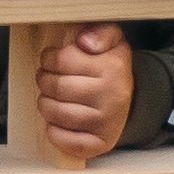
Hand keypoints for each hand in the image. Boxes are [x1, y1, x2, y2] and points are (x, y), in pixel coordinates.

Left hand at [36, 21, 132, 160]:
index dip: (48, 58)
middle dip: (44, 81)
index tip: (51, 60)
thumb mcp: (111, 40)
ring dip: (45, 105)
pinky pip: (67, 142)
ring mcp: (107, 122)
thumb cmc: (110, 67)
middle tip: (47, 79)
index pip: (62, 60)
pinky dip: (54, 133)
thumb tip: (84, 41)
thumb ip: (100, 30)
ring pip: (57, 114)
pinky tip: (56, 122)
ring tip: (50, 98)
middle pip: (56, 87)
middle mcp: (112, 96)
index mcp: (113, 67)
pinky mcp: (101, 143)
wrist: (129, 100)